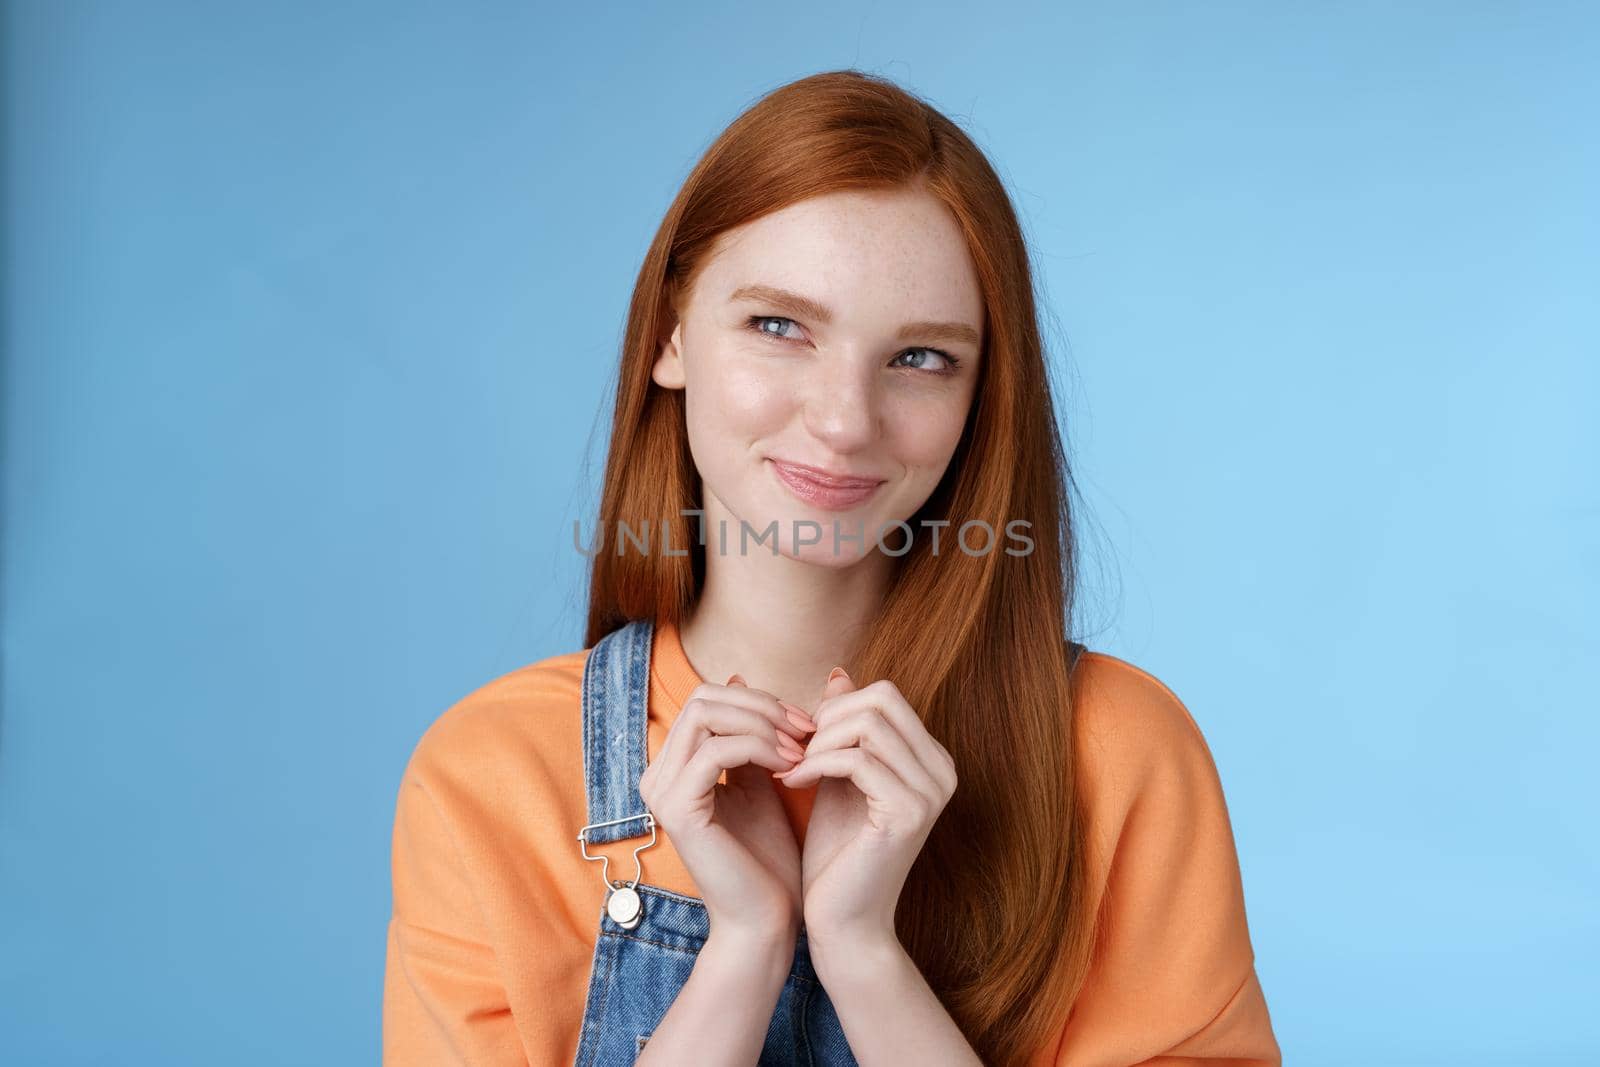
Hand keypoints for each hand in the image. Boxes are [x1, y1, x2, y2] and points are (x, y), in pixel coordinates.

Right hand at [638, 674, 815, 938]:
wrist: (767, 921)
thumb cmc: (767, 857)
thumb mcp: (761, 778)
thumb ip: (751, 733)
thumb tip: (739, 674)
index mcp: (674, 766)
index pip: (708, 698)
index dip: (759, 700)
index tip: (806, 722)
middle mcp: (657, 775)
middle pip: (704, 697)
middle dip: (762, 704)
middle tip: (806, 728)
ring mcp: (661, 792)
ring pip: (707, 714)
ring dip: (763, 723)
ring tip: (801, 748)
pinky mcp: (677, 809)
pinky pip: (717, 750)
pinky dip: (760, 748)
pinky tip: (790, 767)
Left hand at [776, 669, 957, 948]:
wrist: (843, 923)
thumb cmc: (838, 853)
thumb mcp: (838, 776)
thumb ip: (844, 728)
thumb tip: (839, 673)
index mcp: (931, 760)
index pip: (885, 694)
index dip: (837, 707)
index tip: (803, 740)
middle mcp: (942, 771)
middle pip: (880, 699)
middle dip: (827, 720)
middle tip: (795, 753)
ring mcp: (930, 792)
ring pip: (867, 724)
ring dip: (818, 743)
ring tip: (793, 770)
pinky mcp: (907, 813)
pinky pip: (857, 759)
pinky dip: (816, 764)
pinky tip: (793, 785)